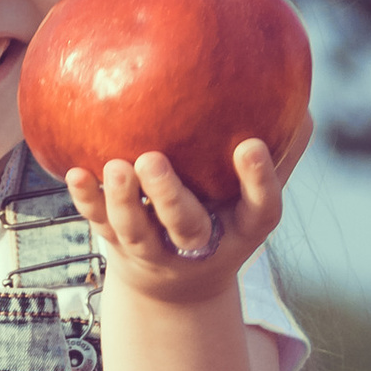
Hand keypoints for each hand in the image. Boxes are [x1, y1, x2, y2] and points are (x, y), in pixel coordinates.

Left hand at [67, 115, 310, 305]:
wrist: (179, 284)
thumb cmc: (227, 215)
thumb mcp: (256, 194)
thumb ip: (281, 149)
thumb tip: (298, 85)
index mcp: (243, 228)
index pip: (261, 209)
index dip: (258, 182)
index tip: (251, 146)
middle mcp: (199, 244)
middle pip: (186, 225)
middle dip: (169, 196)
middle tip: (151, 160)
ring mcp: (156, 251)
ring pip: (138, 230)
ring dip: (123, 201)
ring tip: (114, 166)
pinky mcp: (120, 248)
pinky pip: (101, 225)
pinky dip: (87, 203)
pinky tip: (73, 173)